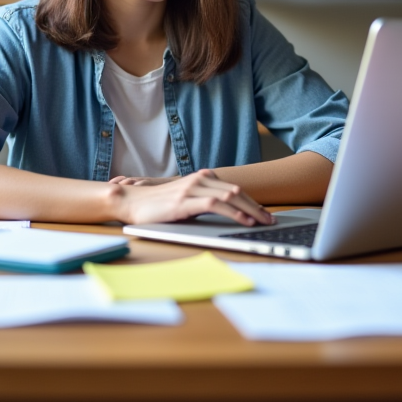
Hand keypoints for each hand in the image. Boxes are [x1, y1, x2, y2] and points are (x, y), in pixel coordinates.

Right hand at [111, 169, 273, 226]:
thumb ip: (202, 203)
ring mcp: (192, 189)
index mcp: (201, 178)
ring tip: (262, 222)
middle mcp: (199, 180)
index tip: (264, 214)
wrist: (131, 201)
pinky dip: (234, 213)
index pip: (233, 189)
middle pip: (236, 191)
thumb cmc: (155, 205)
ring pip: (230, 197)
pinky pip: (216, 205)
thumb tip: (225, 215)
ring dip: (250, 210)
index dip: (252, 201)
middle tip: (270, 220)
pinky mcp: (185, 201)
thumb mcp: (184, 201)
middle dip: (257, 207)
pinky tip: (244, 221)